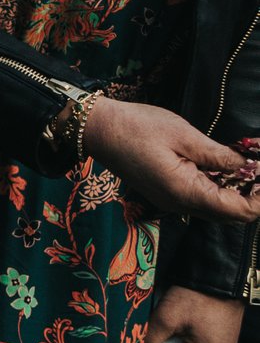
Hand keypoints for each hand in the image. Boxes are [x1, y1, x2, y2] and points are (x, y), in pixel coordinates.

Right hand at [82, 98, 259, 224]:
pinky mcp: (166, 194)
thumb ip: (220, 155)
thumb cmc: (137, 127)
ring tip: (250, 168)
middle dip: (254, 197)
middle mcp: (180, 204)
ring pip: (218, 210)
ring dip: (239, 194)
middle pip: (231, 216)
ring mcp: (172, 202)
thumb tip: (249, 166)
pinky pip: (203, 201)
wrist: (98, 130)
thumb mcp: (185, 136)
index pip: (239, 210)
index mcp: (186, 192)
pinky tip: (227, 170)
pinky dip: (221, 190)